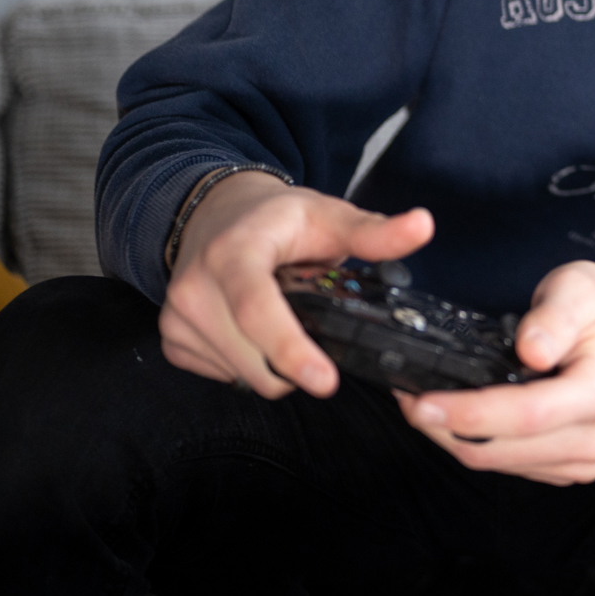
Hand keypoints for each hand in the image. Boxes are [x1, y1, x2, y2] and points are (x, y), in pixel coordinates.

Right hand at [160, 170, 433, 398]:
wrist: (215, 214)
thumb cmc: (277, 219)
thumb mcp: (329, 215)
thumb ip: (375, 232)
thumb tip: (423, 226)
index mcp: (234, 253)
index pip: (258, 312)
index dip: (292, 351)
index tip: (326, 382)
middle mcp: (194, 287)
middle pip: (252, 359)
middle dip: (297, 363)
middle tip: (316, 327)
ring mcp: (177, 317)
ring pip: (241, 376)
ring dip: (274, 364)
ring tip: (283, 318)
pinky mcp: (171, 340)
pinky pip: (223, 377)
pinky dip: (249, 365)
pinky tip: (256, 332)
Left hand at [395, 260, 594, 485]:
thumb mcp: (579, 290)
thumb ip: (554, 317)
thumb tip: (532, 350)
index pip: (528, 415)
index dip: (470, 413)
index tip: (423, 401)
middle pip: (502, 449)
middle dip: (444, 428)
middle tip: (407, 398)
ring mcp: (582, 459)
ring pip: (495, 463)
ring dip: (452, 438)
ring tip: (424, 403)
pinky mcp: (566, 468)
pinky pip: (505, 466)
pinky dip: (473, 443)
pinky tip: (457, 418)